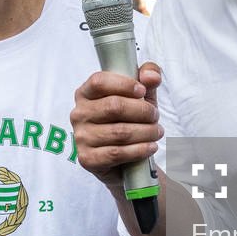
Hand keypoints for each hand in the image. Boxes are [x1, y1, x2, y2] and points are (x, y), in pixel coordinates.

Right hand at [71, 62, 163, 191]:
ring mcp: (81, 137)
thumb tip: (152, 76)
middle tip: (155, 116)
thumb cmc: (129, 121)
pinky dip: (139, 150)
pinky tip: (150, 147)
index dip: (124, 84)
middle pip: (113, 107)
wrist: (124, 159)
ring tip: (157, 132)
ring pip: (119, 132)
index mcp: (85, 93)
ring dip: (146, 132)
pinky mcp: (87, 159)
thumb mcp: (140, 96)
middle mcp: (79, 114)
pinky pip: (117, 153)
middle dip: (142, 111)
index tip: (142, 91)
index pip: (99, 81)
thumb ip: (147, 78)